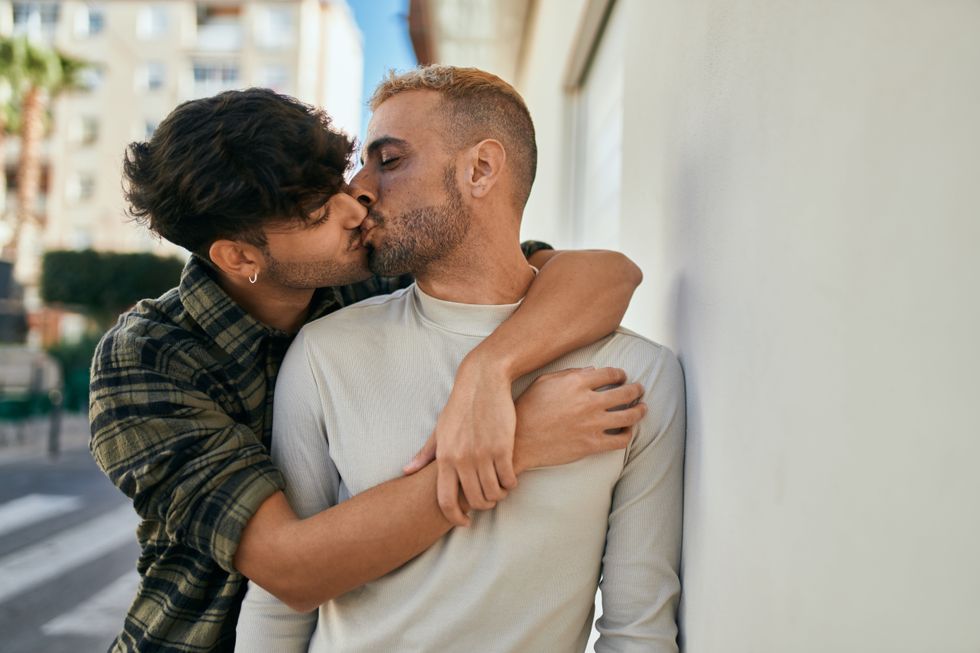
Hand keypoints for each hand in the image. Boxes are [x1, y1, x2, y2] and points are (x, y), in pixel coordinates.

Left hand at [403, 357, 517, 526]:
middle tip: (488, 500)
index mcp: (444, 457)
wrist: (483, 381)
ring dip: (499, 495)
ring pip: (494, 492)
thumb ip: (426, 453)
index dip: (454, 517)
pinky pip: (509, 478)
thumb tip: (407, 471)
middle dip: (482, 506)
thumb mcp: (440, 429)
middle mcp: (462, 459)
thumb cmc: (460, 406)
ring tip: (500, 489)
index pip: (445, 500)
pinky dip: (510, 483)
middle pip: (474, 500)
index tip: (463, 521)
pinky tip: (510, 478)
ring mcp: (483, 453)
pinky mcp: (503, 447)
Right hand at [513, 367, 645, 472]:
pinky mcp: (592, 444)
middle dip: (636, 389)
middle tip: (640, 389)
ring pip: (629, 416)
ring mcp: (592, 424)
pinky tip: (628, 431)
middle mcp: (588, 402)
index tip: (622, 376)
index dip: (620, 374)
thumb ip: (569, 373)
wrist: (521, 441)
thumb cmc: (528, 409)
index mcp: (576, 383)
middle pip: (625, 392)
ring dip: (640, 410)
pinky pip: (620, 440)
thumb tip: (591, 370)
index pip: (609, 374)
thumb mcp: (544, 381)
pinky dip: (628, 435)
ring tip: (643, 408)